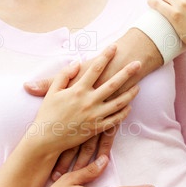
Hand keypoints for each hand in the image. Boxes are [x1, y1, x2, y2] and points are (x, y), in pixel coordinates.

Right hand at [25, 29, 162, 177]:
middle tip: (138, 63)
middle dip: (127, 72)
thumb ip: (64, 75)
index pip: (95, 68)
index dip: (106, 56)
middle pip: (113, 83)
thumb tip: (76, 63)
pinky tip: (129, 106)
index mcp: (78, 90)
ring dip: (130, 93)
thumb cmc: (48, 114)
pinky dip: (124, 113)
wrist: (46, 139)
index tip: (115, 46)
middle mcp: (89, 101)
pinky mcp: (97, 128)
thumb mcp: (52, 91)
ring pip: (118, 103)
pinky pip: (115, 120)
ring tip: (138, 85)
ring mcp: (95, 115)